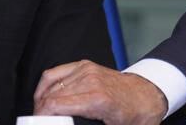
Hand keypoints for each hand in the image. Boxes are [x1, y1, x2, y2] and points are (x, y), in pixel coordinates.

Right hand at [33, 60, 167, 124]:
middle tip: (39, 122)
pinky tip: (43, 96)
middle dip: (40, 111)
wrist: (147, 96)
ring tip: (40, 114)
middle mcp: (91, 82)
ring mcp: (87, 71)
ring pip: (51, 84)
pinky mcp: (84, 65)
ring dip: (41, 100)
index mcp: (97, 100)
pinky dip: (45, 85)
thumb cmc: (133, 115)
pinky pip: (56, 73)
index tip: (38, 124)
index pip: (56, 104)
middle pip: (51, 96)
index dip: (41, 117)